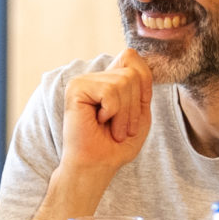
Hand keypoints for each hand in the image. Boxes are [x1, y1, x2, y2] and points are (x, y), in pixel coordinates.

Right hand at [59, 49, 153, 181]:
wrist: (97, 166)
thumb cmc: (116, 145)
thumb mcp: (139, 111)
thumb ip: (140, 82)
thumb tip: (132, 53)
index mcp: (109, 79)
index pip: (132, 57)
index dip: (143, 84)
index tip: (136, 109)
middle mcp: (95, 76)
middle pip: (132, 73)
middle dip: (133, 106)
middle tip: (120, 127)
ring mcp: (84, 81)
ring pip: (123, 82)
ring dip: (123, 113)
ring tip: (111, 128)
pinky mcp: (75, 88)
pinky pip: (109, 92)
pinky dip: (111, 112)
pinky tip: (98, 122)